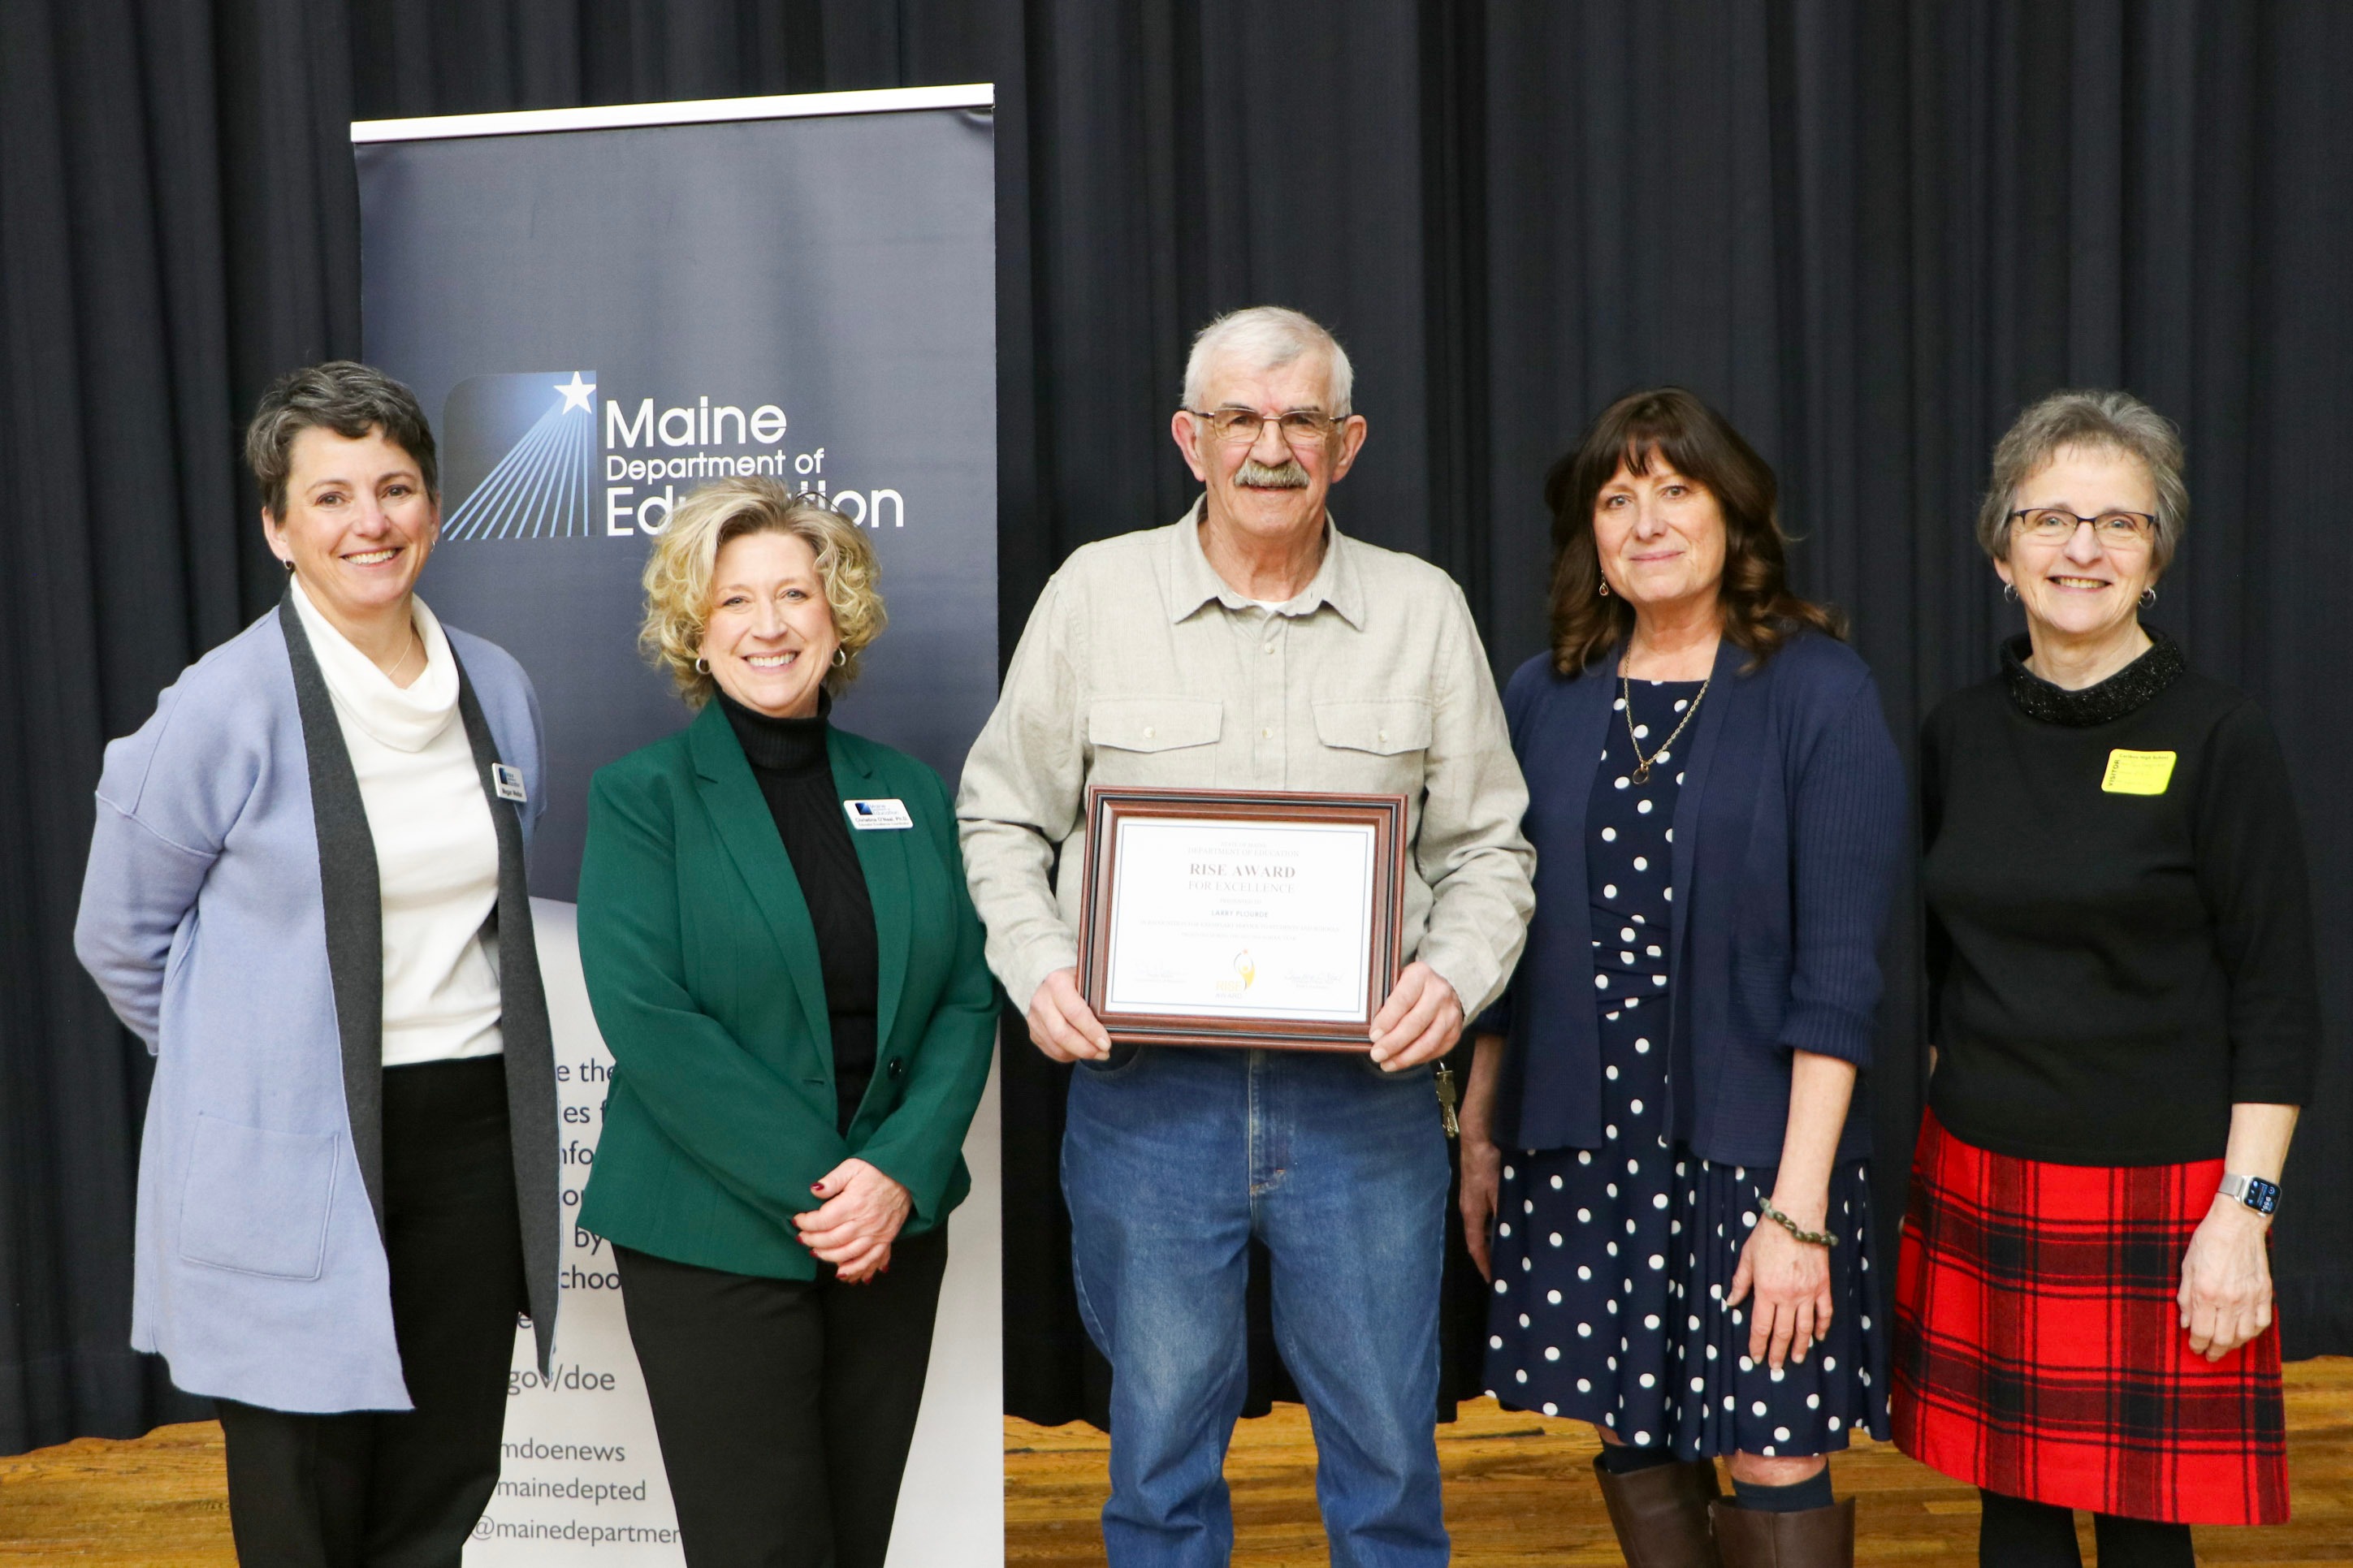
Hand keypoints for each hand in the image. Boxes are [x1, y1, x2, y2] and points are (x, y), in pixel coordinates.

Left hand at [793, 1158, 911, 1281]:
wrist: (905, 1176)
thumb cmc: (877, 1170)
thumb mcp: (852, 1166)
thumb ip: (832, 1179)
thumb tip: (814, 1190)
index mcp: (854, 1203)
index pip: (823, 1220)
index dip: (806, 1223)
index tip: (798, 1221)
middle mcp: (865, 1222)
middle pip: (832, 1239)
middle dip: (812, 1241)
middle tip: (802, 1238)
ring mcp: (876, 1233)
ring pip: (847, 1253)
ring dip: (828, 1257)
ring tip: (816, 1252)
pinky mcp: (886, 1239)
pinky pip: (870, 1259)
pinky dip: (856, 1269)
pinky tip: (843, 1273)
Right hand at [1027, 968, 1111, 1061]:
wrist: (1046, 979)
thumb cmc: (1073, 980)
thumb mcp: (1086, 979)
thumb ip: (1097, 996)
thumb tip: (1116, 1021)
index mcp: (1057, 983)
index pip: (1075, 1013)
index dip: (1092, 1031)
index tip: (1106, 1043)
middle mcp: (1041, 1001)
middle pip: (1063, 1035)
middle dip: (1086, 1048)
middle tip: (1103, 1053)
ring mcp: (1034, 1018)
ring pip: (1057, 1046)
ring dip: (1079, 1054)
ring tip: (1096, 1053)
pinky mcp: (1033, 1032)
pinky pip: (1051, 1050)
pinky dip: (1069, 1055)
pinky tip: (1081, 1051)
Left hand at [1369, 962, 1462, 1070]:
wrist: (1440, 989)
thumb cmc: (1410, 987)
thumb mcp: (1396, 981)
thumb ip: (1384, 998)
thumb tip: (1367, 1026)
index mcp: (1421, 975)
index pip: (1403, 1000)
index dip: (1387, 1020)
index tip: (1373, 1035)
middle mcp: (1439, 992)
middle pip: (1415, 1023)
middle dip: (1393, 1043)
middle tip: (1376, 1054)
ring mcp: (1450, 1013)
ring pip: (1428, 1041)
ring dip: (1405, 1057)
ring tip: (1387, 1064)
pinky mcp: (1455, 1031)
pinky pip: (1436, 1050)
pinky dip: (1417, 1059)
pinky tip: (1402, 1061)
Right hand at [1459, 1134, 1500, 1281]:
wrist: (1478, 1133)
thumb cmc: (1487, 1161)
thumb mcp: (1500, 1188)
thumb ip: (1505, 1211)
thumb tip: (1512, 1234)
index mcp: (1471, 1212)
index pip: (1475, 1247)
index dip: (1484, 1265)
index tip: (1493, 1282)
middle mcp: (1469, 1207)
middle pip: (1478, 1238)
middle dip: (1490, 1254)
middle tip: (1506, 1268)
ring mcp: (1473, 1196)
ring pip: (1484, 1225)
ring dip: (1495, 1237)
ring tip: (1511, 1248)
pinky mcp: (1479, 1186)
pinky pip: (1487, 1212)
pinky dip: (1498, 1221)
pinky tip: (1512, 1220)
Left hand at [1726, 1196, 1833, 1370]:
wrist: (1797, 1218)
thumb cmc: (1769, 1234)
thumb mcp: (1747, 1257)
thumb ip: (1740, 1283)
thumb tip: (1731, 1302)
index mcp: (1766, 1290)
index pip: (1761, 1326)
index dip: (1758, 1344)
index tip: (1756, 1356)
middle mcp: (1787, 1296)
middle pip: (1783, 1332)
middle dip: (1778, 1351)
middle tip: (1776, 1366)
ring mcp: (1808, 1292)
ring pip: (1805, 1328)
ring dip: (1801, 1346)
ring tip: (1797, 1359)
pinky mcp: (1823, 1286)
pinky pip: (1824, 1312)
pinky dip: (1822, 1326)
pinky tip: (1818, 1337)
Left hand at [2179, 1198, 2272, 1360]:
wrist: (2237, 1223)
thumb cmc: (2208, 1241)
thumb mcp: (2187, 1267)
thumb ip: (2186, 1298)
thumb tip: (2186, 1323)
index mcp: (2206, 1292)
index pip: (2201, 1331)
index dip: (2197, 1344)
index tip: (2194, 1348)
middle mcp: (2229, 1299)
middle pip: (2224, 1339)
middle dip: (2215, 1351)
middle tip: (2209, 1355)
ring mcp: (2250, 1297)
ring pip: (2245, 1335)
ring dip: (2234, 1345)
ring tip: (2225, 1347)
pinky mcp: (2265, 1292)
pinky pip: (2262, 1322)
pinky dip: (2253, 1332)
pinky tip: (2245, 1333)